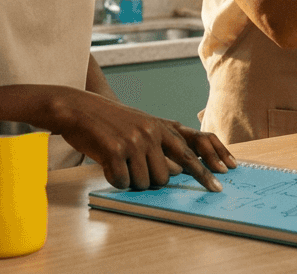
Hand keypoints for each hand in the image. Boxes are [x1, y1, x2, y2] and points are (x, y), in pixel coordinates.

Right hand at [55, 90, 236, 191]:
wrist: (78, 108)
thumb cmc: (109, 122)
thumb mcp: (140, 127)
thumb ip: (161, 146)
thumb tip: (179, 171)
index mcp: (159, 127)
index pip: (188, 155)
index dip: (203, 173)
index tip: (217, 188)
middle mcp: (150, 133)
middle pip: (164, 178)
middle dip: (148, 179)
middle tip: (130, 164)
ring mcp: (133, 141)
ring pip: (143, 183)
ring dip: (130, 179)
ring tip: (116, 159)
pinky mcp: (115, 150)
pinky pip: (122, 182)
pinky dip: (114, 179)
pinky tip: (106, 162)